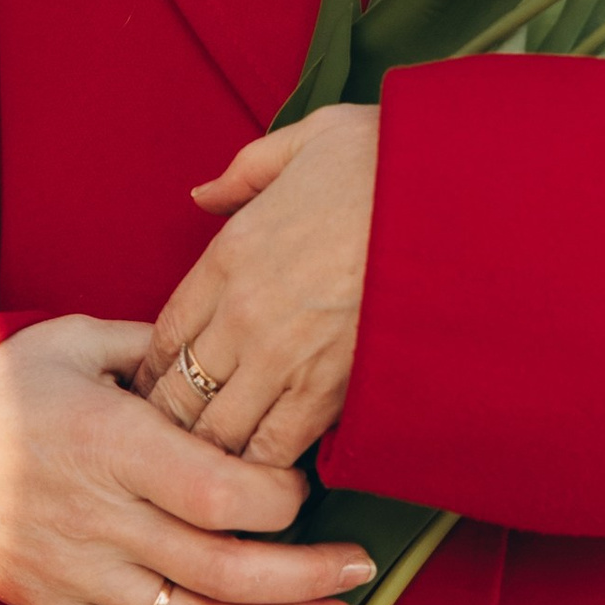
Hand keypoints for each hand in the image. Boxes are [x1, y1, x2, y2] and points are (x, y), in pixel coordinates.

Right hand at [0, 313, 375, 604]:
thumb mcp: (73, 339)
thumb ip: (153, 342)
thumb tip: (221, 345)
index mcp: (112, 446)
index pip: (218, 492)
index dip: (278, 498)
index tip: (307, 484)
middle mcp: (101, 521)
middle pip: (222, 569)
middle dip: (307, 576)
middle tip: (364, 570)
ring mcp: (78, 577)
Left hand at [134, 103, 377, 465]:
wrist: (449, 195)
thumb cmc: (384, 160)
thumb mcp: (304, 142)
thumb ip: (244, 172)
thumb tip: (202, 195)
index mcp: (228, 254)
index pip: (162, 336)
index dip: (155, 370)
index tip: (165, 384)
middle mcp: (242, 312)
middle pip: (177, 394)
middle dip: (176, 419)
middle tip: (186, 435)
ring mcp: (282, 355)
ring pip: (216, 431)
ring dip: (216, 448)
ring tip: (226, 458)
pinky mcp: (329, 388)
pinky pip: (274, 447)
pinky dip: (265, 462)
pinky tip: (271, 462)